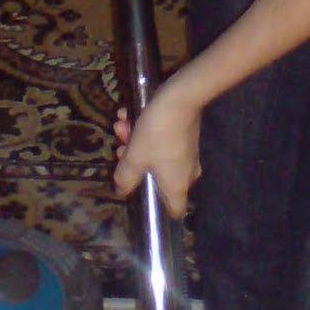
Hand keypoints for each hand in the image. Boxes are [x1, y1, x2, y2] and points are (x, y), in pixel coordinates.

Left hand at [112, 84, 201, 219]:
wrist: (180, 98)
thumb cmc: (157, 134)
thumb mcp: (134, 157)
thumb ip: (125, 178)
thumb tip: (121, 192)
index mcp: (177, 186)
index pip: (175, 211)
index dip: (158, 208)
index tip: (140, 195)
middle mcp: (186, 173)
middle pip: (157, 178)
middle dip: (135, 162)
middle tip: (121, 147)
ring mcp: (188, 154)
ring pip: (157, 155)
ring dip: (136, 142)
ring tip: (121, 124)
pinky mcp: (186, 135)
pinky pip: (164, 140)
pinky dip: (147, 131)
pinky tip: (129, 114)